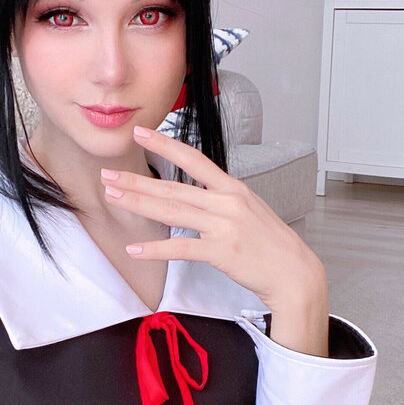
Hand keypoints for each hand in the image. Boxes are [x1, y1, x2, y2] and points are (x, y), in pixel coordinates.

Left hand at [100, 126, 328, 355]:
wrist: (294, 272)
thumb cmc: (272, 246)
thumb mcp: (250, 211)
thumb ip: (223, 202)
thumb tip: (197, 197)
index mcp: (233, 189)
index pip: (194, 159)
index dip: (165, 144)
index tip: (141, 132)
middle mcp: (228, 202)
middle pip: (174, 188)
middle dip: (138, 181)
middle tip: (109, 175)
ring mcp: (225, 226)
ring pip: (173, 212)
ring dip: (139, 204)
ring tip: (114, 198)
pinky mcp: (222, 251)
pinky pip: (182, 248)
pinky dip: (156, 250)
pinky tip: (136, 249)